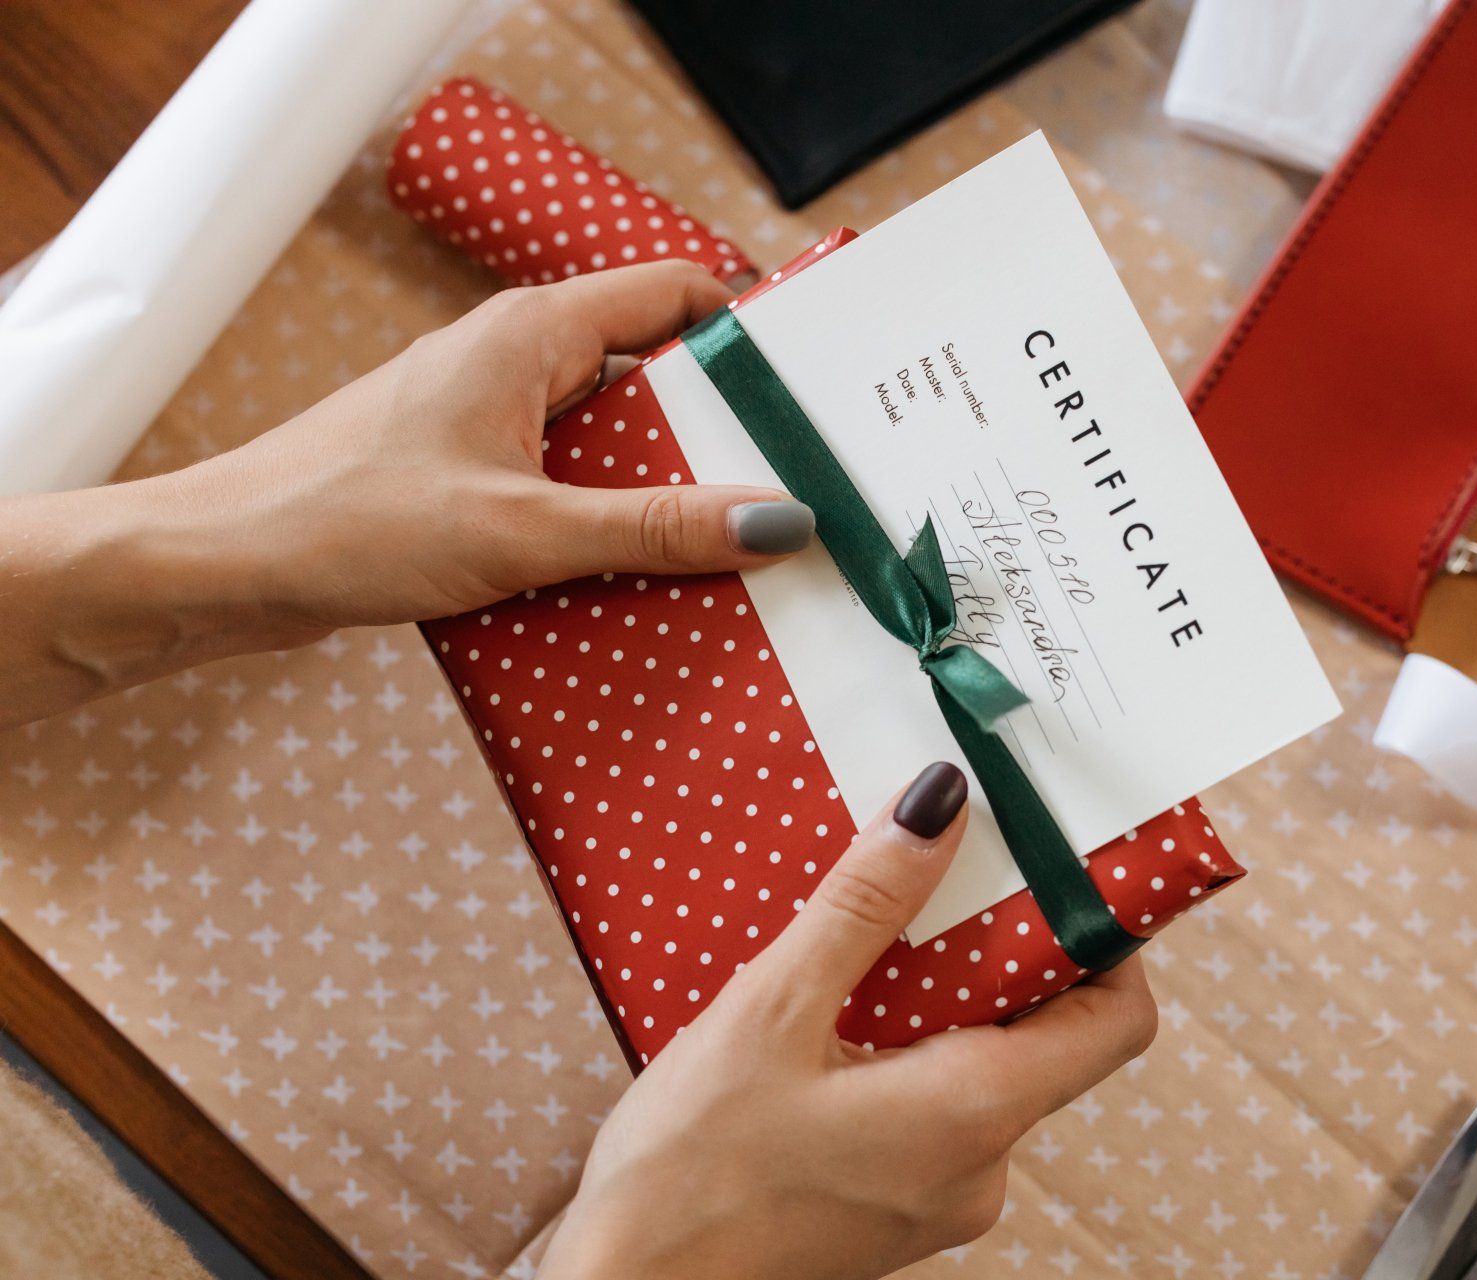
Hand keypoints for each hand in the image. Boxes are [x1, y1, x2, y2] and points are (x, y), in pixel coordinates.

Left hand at [0, 262, 814, 727]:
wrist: (222, 567)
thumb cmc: (345, 519)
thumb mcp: (522, 527)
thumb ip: (652, 527)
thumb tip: (774, 520)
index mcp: (532, 333)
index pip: (674, 294)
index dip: (750, 334)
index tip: (812, 391)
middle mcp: (518, 363)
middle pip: (655, 380)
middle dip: (722, 438)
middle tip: (794, 490)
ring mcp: (493, 423)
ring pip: (614, 447)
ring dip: (665, 499)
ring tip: (736, 552)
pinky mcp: (473, 482)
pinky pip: (572, 495)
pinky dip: (613, 534)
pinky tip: (645, 588)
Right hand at [538, 762, 1159, 1279]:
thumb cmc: (689, 1175)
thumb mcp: (772, 1012)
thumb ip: (864, 906)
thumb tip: (940, 807)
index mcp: (976, 1114)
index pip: (1117, 1020)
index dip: (1108, 940)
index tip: (1061, 873)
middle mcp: (981, 1165)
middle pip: (1045, 1036)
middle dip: (1001, 952)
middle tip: (945, 874)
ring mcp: (939, 1197)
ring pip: (980, 1070)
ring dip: (941, 1000)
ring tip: (869, 936)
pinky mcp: (892, 1211)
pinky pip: (933, 1110)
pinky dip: (904, 1051)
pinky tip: (832, 1015)